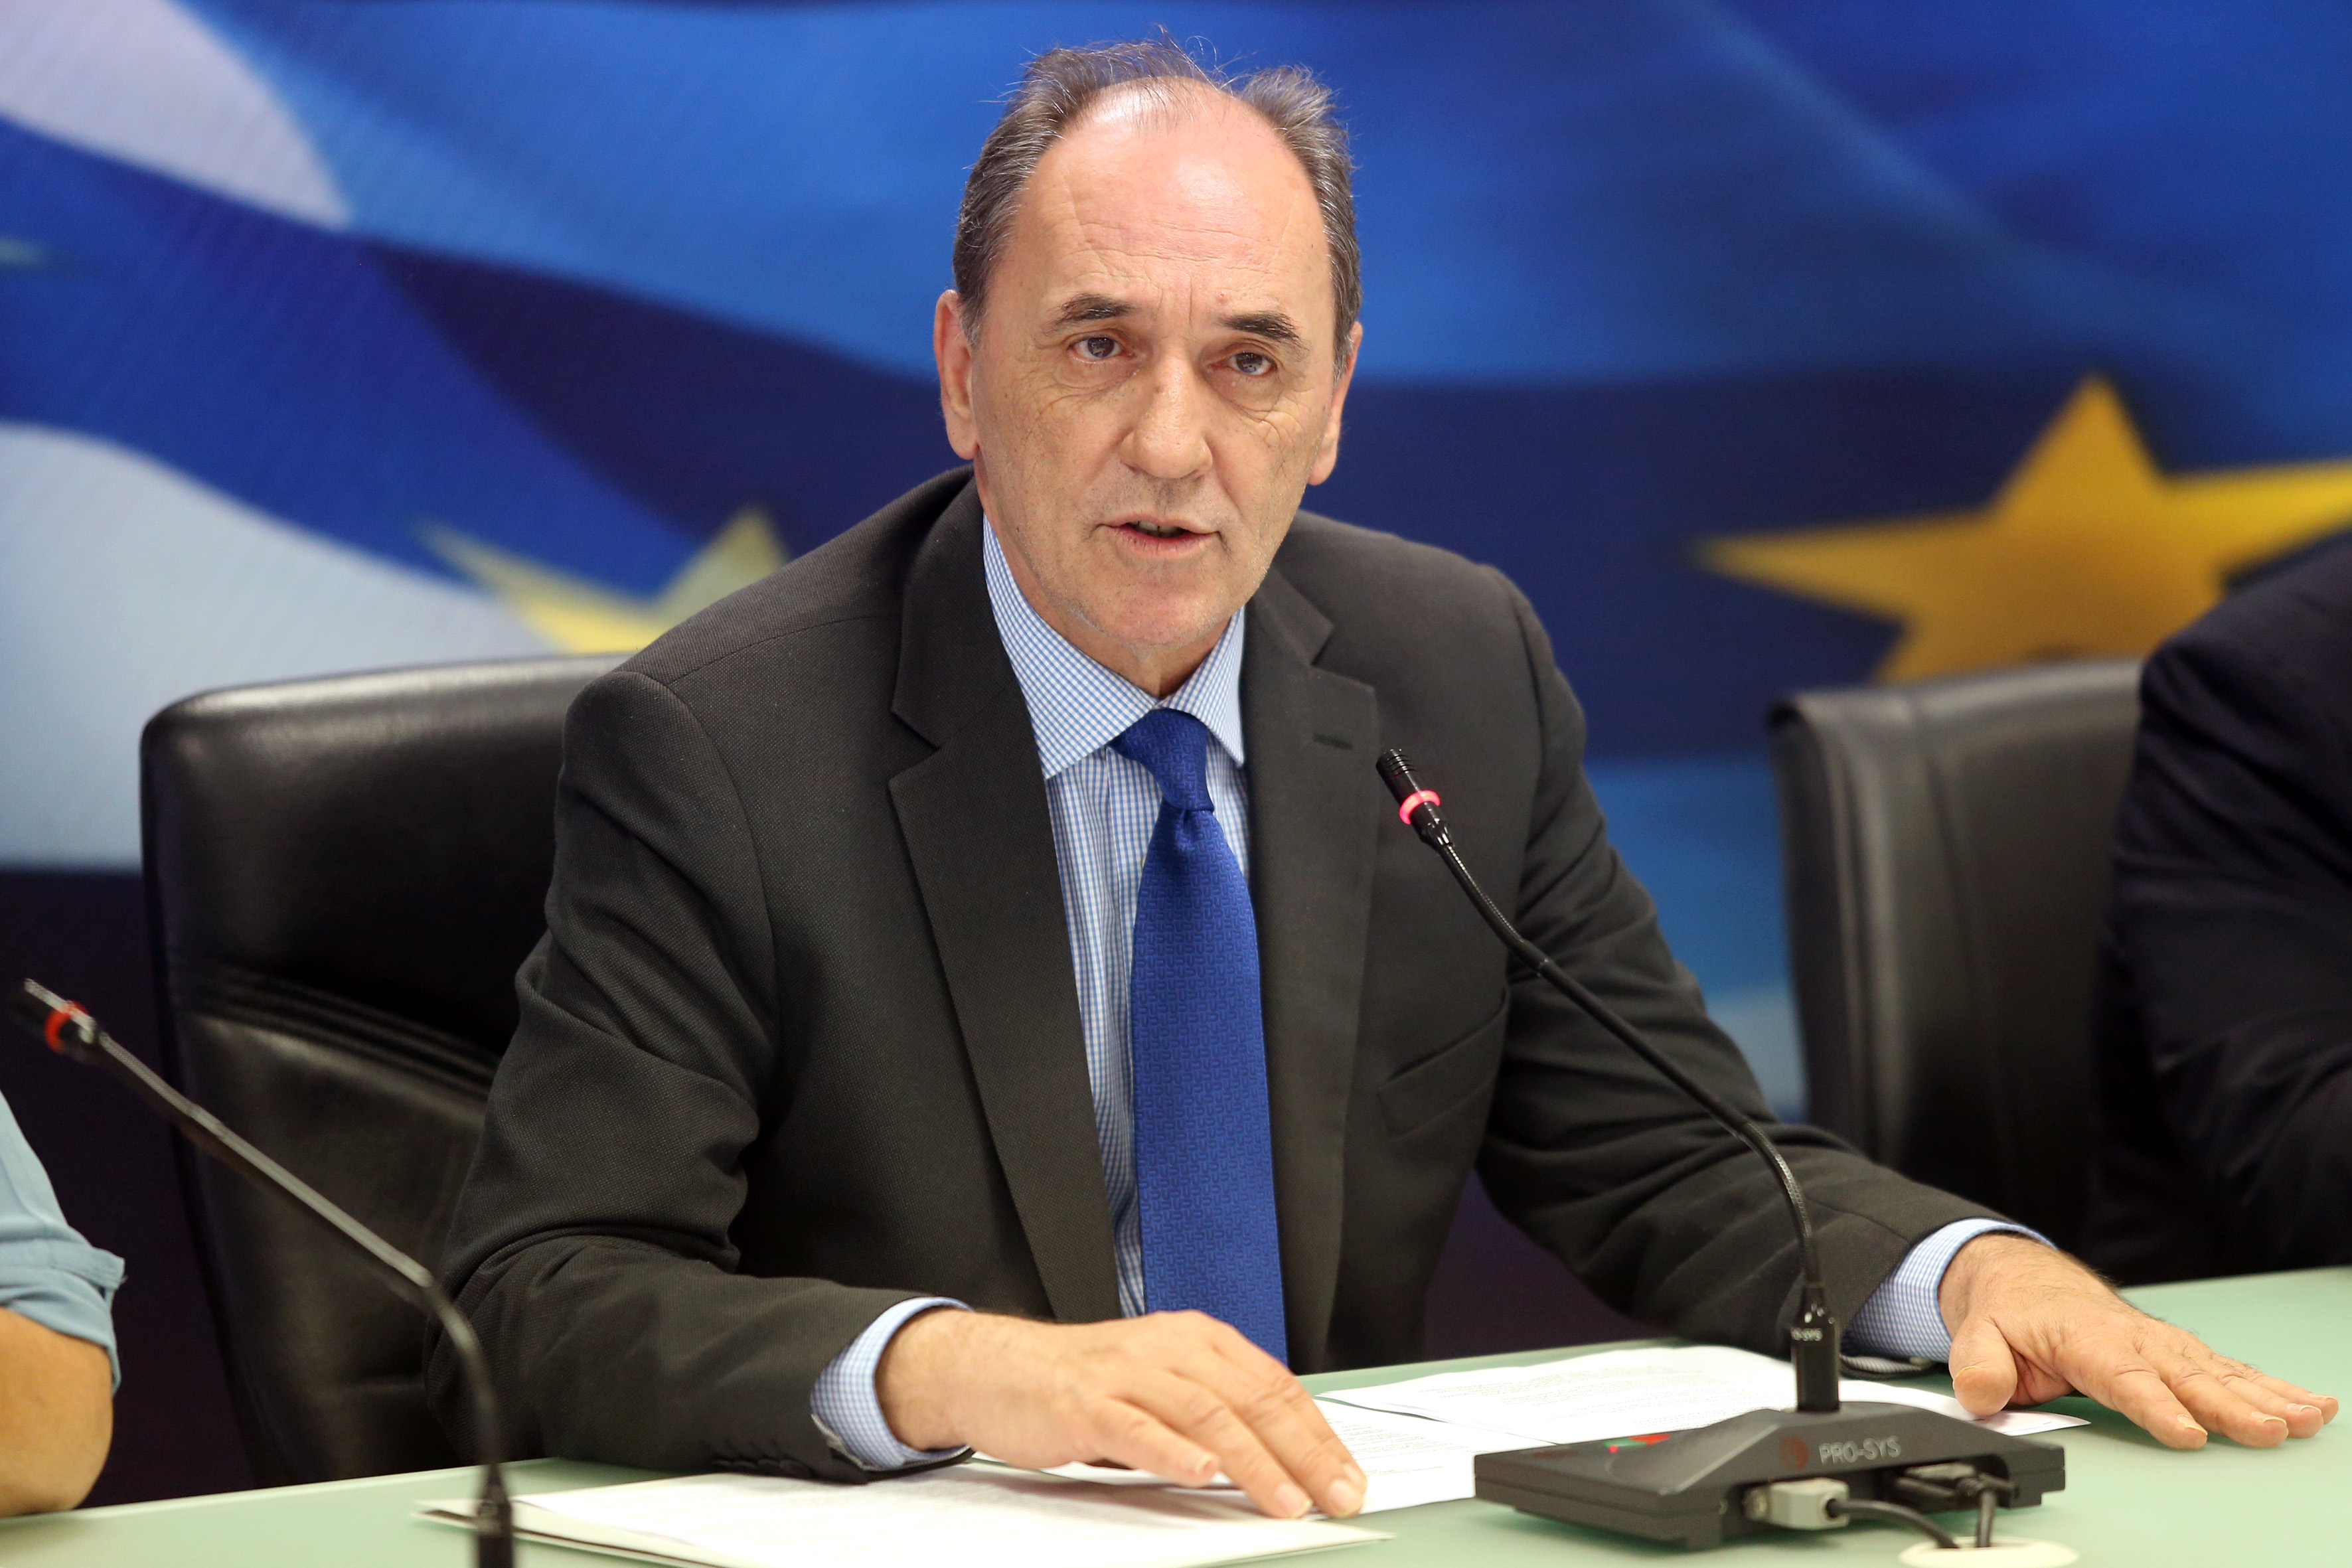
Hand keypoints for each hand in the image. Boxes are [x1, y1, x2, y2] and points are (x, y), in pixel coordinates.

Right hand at [875, 1308, 1365, 1518]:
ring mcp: (1127, 1373)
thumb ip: (1212, 1409)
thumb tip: (1282, 1457)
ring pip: (1206, 1415)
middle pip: (1252, 1399)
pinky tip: (1201, 1474)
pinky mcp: (1085, 1403)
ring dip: (1254, 1462)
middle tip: (1338, 1495)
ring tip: (1286, 1501)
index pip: (1275, 1386)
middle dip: (1304, 1453)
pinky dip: (1173, 1452)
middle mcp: (1169, 1347)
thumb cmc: (1084, 1384)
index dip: (1318, 1434)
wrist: (995, 1368)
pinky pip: (1137, 1428)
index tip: (1349, 1477)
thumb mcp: (1159, 1384)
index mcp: (1196, 1339)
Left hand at [1939, 1234, 2337, 1448]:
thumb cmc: (2010, 1313)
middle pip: (2186, 1375)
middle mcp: (2133, 1338)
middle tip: (2270, 1431)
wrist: (2025, 1279)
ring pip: (2218, 1371)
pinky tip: (2307, 1405)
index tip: (2187, 1432)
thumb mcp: (1976, 1335)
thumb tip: (1982, 1396)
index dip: (2156, 1405)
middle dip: (2229, 1405)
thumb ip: (1979, 1367)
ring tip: (2307, 1417)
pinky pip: (2228, 1370)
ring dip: (2264, 1395)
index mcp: (2085, 1338)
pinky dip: (2269, 1387)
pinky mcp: (2179, 1352)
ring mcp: (2162, 1343)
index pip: (2123, 1376)